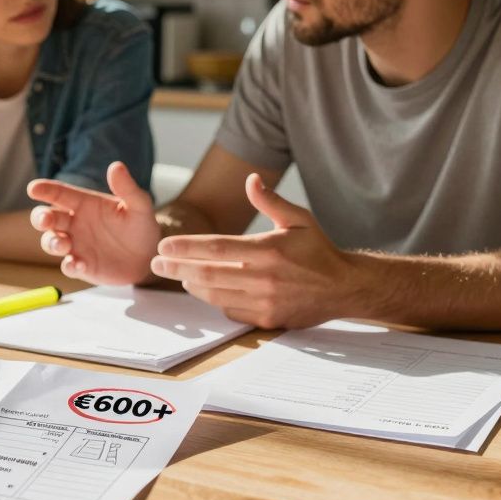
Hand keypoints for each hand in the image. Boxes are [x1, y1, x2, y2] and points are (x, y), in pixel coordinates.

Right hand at [28, 162, 161, 284]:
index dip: (46, 190)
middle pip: (48, 218)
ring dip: (52, 242)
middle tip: (46, 220)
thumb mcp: (139, 205)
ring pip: (51, 242)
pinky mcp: (82, 265)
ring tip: (63, 244)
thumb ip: (127, 188)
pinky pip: (68, 266)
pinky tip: (78, 264)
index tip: (33, 188)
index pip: (61, 194)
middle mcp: (75, 223)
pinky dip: (69, 266)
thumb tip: (116, 166)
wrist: (149, 256)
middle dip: (41, 218)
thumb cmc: (141, 226)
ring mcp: (76, 245)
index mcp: (85, 203)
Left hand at [149, 174, 355, 329]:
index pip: (216, 248)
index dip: (185, 248)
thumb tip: (249, 179)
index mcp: (268, 250)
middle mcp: (263, 278)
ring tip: (176, 275)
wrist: (344, 288)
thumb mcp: (299, 218)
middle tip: (156, 264)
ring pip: (214, 295)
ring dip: (190, 285)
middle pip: (207, 274)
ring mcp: (264, 302)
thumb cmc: (318, 250)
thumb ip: (270, 201)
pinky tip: (204, 290)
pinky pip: (229, 311)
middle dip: (176, 269)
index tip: (163, 246)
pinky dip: (213, 300)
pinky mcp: (267, 320)